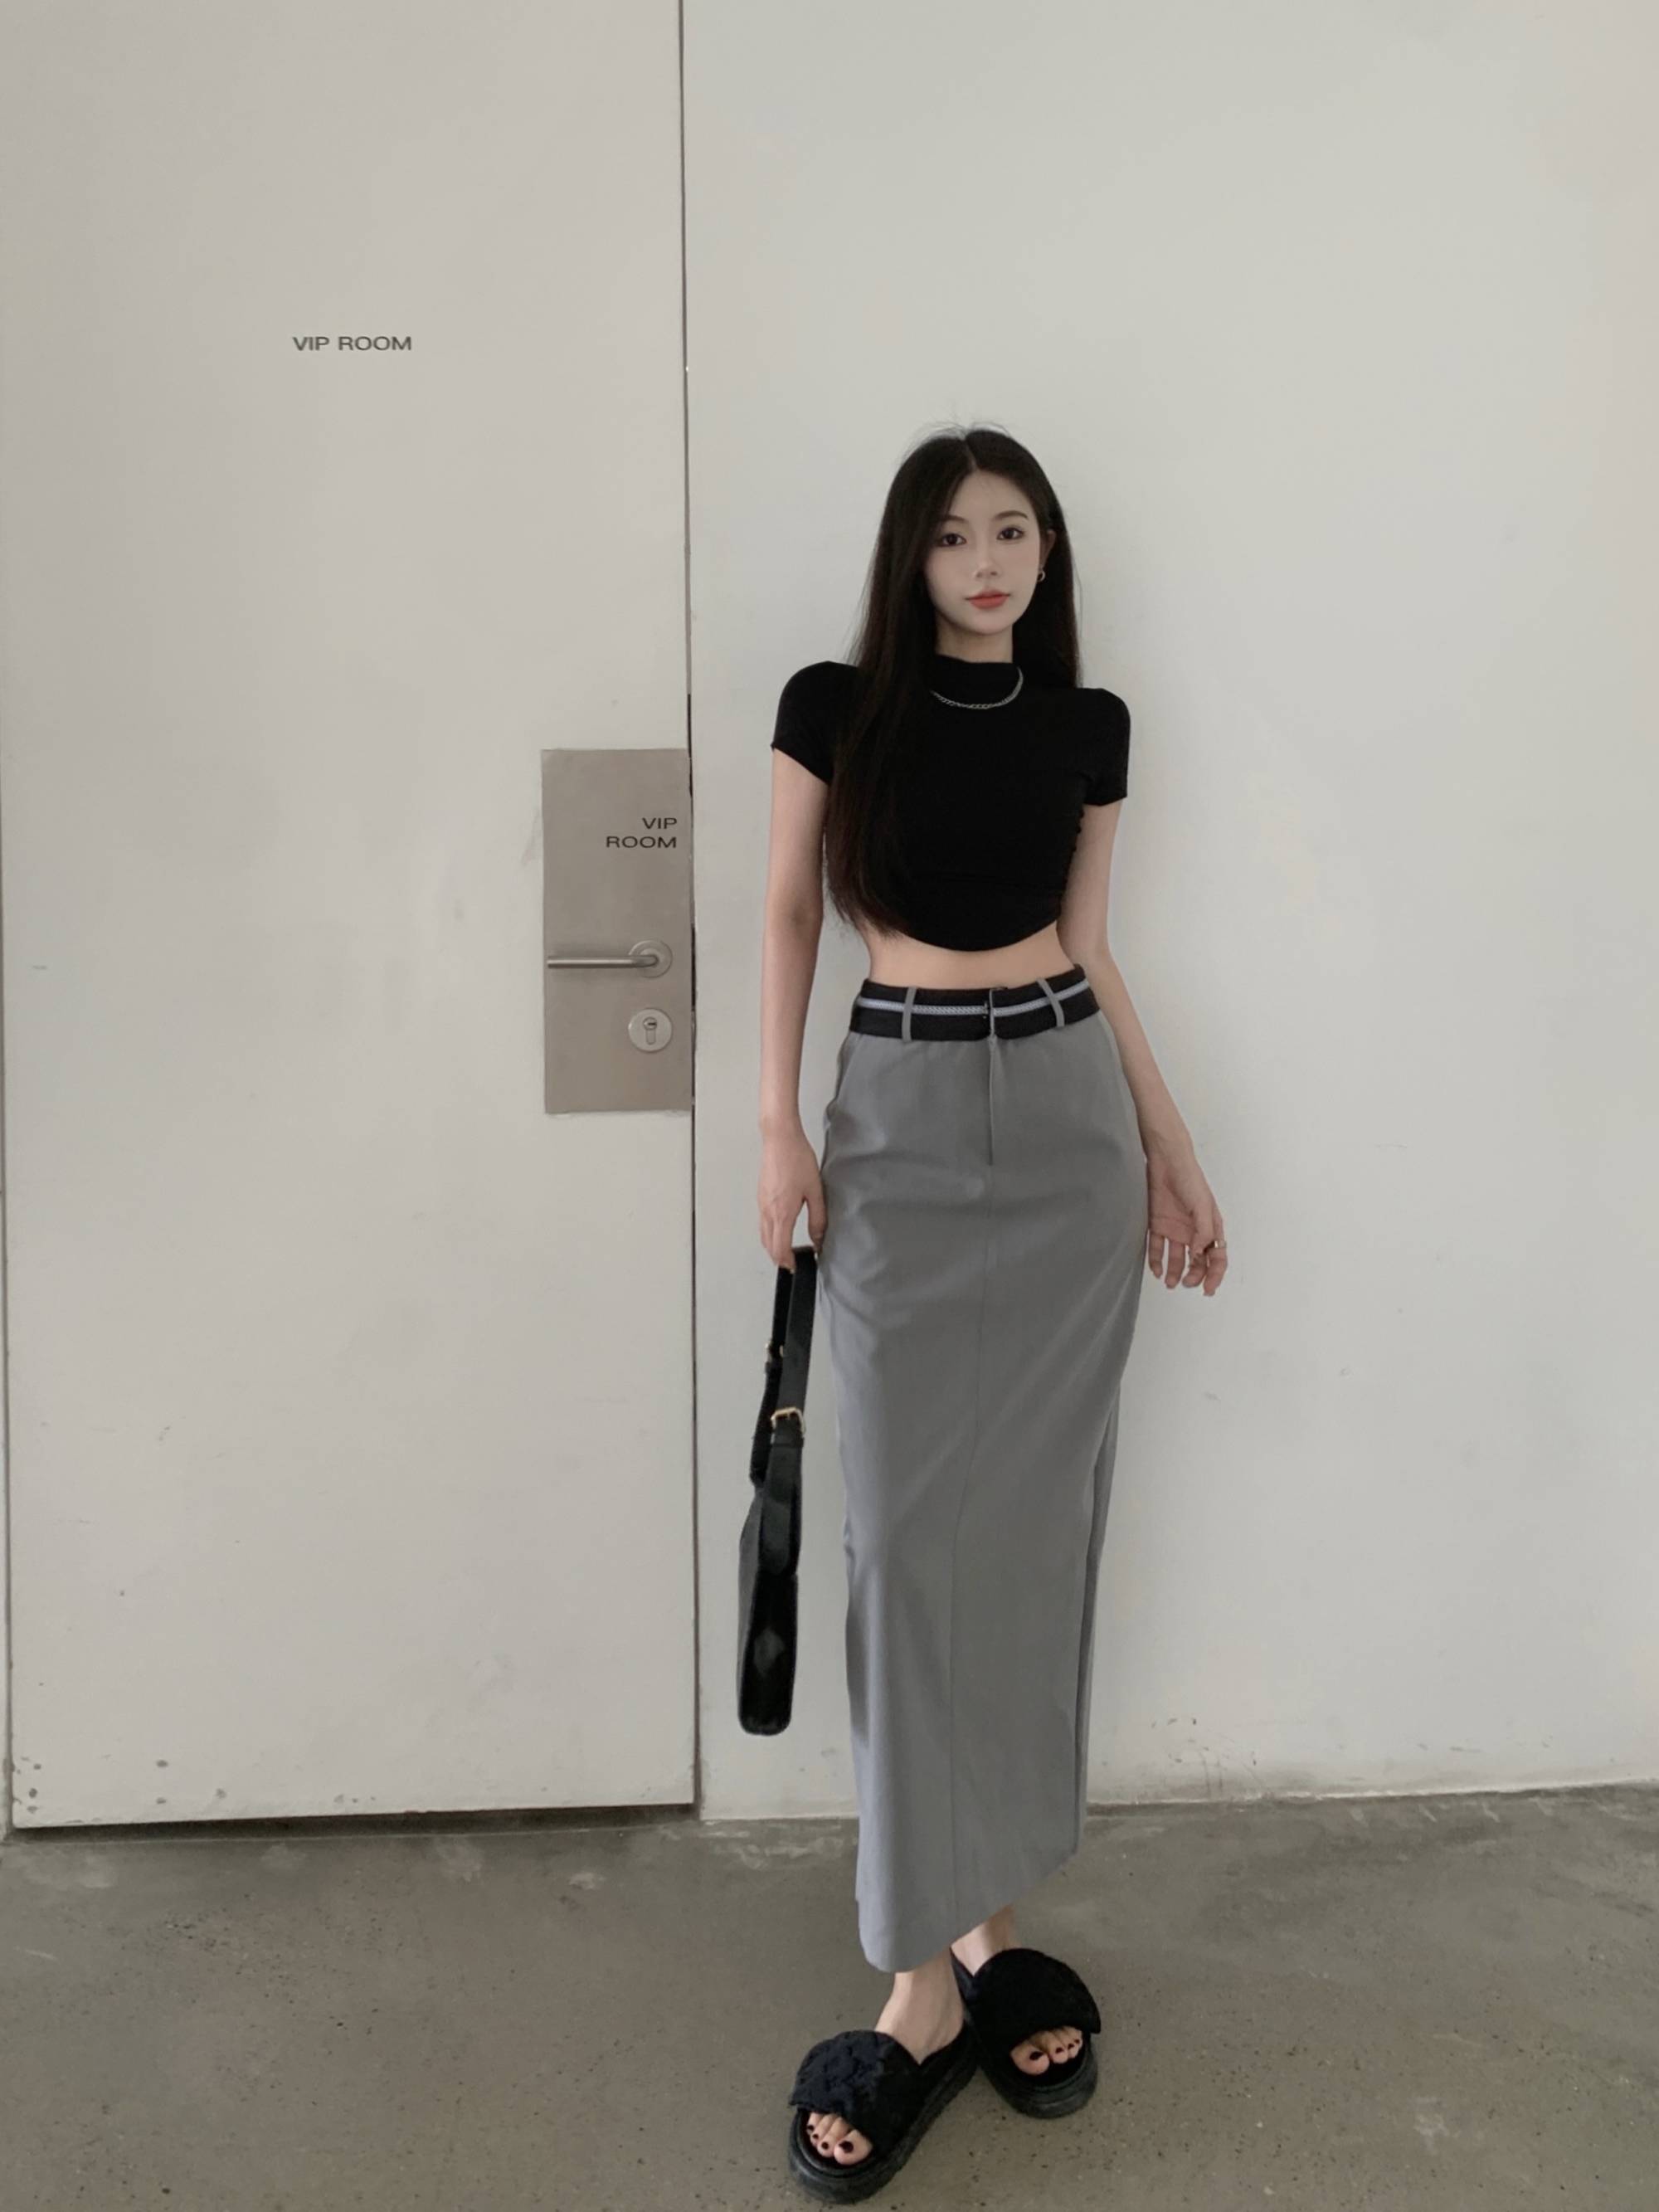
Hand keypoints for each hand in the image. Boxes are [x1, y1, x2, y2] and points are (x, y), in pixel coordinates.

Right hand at [758, 1127, 827, 1266]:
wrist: (780, 1139)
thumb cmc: (797, 1160)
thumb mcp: (815, 1191)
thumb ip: (817, 1218)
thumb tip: (819, 1238)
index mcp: (782, 1213)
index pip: (780, 1247)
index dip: (787, 1261)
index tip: (795, 1266)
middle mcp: (768, 1211)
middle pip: (768, 1244)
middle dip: (778, 1257)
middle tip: (790, 1263)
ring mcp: (761, 1203)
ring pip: (763, 1233)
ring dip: (772, 1246)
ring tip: (785, 1250)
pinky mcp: (761, 1196)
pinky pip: (762, 1221)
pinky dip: (768, 1232)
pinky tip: (779, 1229)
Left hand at [1146, 1143, 1227, 1294]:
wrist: (1166, 1161)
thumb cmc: (1190, 1180)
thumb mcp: (1202, 1207)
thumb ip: (1202, 1232)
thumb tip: (1199, 1257)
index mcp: (1210, 1228)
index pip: (1217, 1257)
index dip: (1215, 1275)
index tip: (1208, 1290)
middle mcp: (1194, 1232)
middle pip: (1197, 1262)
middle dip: (1194, 1276)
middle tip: (1187, 1284)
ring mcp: (1176, 1229)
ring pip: (1177, 1258)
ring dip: (1175, 1273)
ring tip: (1170, 1283)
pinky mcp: (1158, 1224)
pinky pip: (1157, 1247)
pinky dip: (1156, 1261)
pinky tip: (1156, 1270)